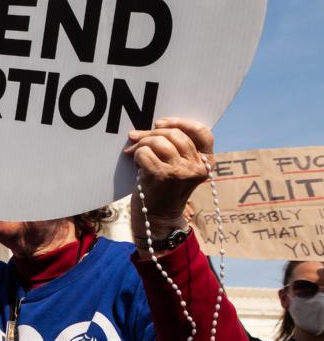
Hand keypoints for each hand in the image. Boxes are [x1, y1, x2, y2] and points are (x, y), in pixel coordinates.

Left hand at [123, 117, 212, 253]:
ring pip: (159, 141)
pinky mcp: (163, 176)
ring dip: (142, 143)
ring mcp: (181, 171)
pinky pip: (145, 152)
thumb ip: (176, 148)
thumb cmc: (164, 189)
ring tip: (135, 152)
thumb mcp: (179, 168)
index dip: (181, 122)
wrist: (158, 218)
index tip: (160, 123)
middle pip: (175, 134)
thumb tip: (154, 126)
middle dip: (151, 133)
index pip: (203, 133)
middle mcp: (197, 167)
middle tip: (136, 138)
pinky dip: (136, 155)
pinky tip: (135, 164)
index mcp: (206, 163)